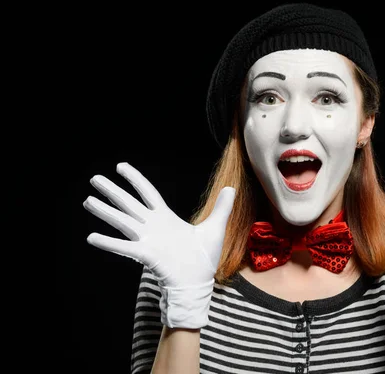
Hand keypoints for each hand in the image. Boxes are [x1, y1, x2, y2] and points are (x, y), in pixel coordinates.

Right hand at [83, 162, 234, 327]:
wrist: (198, 283)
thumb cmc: (203, 258)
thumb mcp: (216, 227)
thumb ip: (222, 207)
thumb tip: (231, 188)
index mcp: (165, 218)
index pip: (147, 193)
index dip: (134, 179)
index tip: (120, 167)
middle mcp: (152, 226)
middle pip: (128, 203)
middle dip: (112, 191)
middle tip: (93, 179)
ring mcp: (147, 240)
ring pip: (122, 221)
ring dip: (105, 212)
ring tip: (87, 200)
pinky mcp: (146, 255)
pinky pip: (124, 247)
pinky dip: (108, 242)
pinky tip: (92, 237)